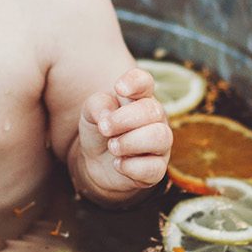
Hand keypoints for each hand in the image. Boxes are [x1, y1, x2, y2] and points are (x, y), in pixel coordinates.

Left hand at [75, 66, 170, 195]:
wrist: (96, 162)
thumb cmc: (100, 129)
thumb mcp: (91, 113)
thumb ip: (98, 105)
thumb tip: (107, 115)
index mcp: (139, 98)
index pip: (144, 82)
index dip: (135, 82)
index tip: (118, 88)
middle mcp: (155, 119)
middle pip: (153, 110)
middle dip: (124, 119)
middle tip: (104, 128)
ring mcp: (160, 144)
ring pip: (160, 137)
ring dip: (130, 142)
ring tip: (112, 146)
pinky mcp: (156, 169)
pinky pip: (153, 168)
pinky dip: (130, 166)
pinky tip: (118, 164)